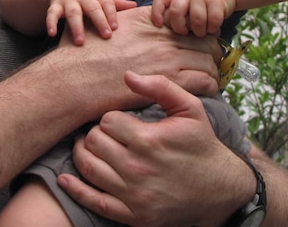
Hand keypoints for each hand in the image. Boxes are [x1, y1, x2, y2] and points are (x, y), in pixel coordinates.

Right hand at [45, 0, 136, 43]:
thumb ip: (116, 2)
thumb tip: (136, 6)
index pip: (106, 3)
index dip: (111, 14)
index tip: (115, 28)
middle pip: (92, 8)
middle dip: (99, 21)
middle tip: (106, 36)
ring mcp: (68, 0)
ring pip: (73, 13)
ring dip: (77, 26)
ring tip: (80, 42)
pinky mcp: (55, 5)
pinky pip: (52, 14)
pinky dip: (51, 23)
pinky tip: (52, 34)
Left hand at [57, 72, 247, 226]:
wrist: (221, 188)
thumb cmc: (202, 145)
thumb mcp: (190, 109)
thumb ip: (160, 87)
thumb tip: (127, 75)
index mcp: (149, 140)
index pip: (107, 121)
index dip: (111, 118)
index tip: (120, 122)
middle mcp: (138, 168)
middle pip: (93, 142)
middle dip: (96, 134)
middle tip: (104, 134)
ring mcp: (134, 195)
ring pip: (88, 167)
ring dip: (83, 154)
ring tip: (89, 148)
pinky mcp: (133, 215)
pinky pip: (94, 202)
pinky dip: (75, 189)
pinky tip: (66, 179)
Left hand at [151, 0, 235, 36]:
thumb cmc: (197, 1)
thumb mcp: (182, 2)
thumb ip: (173, 12)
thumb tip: (163, 31)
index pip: (159, 0)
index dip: (156, 13)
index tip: (159, 25)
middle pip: (176, 12)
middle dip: (180, 28)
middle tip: (185, 32)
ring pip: (196, 20)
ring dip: (199, 31)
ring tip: (201, 31)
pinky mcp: (216, 0)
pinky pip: (213, 20)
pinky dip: (212, 28)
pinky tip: (212, 27)